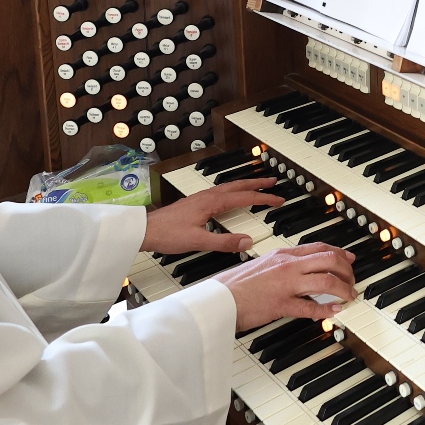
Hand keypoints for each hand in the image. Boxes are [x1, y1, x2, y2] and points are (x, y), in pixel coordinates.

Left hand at [142, 177, 287, 254]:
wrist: (145, 230)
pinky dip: (233, 191)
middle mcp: (208, 196)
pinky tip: (230, 197)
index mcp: (212, 202)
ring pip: (229, 187)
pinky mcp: (195, 203)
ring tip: (257, 186)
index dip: (264, 198)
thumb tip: (246, 241)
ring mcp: (201, 198)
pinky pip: (220, 192)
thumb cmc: (167, 233)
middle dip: (257, 183)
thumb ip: (223, 243)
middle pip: (238, 185)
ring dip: (245, 185)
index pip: (245, 197)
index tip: (278, 199)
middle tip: (273, 181)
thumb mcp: (198, 241)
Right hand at [219, 242, 357, 331]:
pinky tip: (335, 312)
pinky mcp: (282, 304)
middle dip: (347, 270)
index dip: (340, 253)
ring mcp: (286, 284)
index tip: (349, 259)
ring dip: (343, 290)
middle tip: (352, 281)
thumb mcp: (261, 265)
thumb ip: (280, 265)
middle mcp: (287, 266)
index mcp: (282, 254)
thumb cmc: (234, 285)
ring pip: (326, 281)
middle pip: (329, 260)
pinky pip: (311, 307)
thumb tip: (298, 270)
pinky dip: (327, 310)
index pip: (319, 247)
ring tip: (349, 296)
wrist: (217, 299)